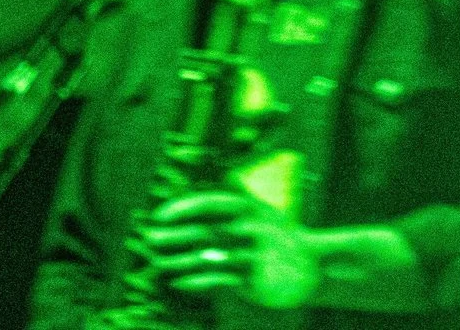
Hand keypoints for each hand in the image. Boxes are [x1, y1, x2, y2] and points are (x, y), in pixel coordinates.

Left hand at [139, 190, 320, 309]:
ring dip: (178, 260)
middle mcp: (252, 226)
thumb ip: (237, 197)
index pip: (212, 202)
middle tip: (148, 239)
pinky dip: (197, 280)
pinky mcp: (256, 277)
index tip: (159, 216)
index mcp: (251, 207)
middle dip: (174, 234)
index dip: (184, 207)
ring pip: (209, 256)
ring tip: (157, 262)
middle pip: (206, 229)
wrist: (311, 266)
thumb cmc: (275, 237)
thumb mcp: (260, 211)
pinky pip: (220, 279)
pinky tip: (179, 282)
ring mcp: (254, 252)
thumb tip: (216, 178)